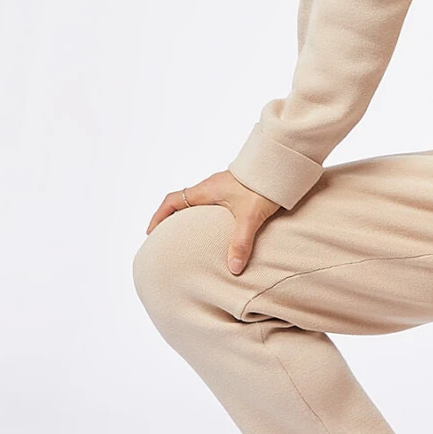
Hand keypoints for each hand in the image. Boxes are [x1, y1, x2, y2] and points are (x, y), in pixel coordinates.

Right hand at [146, 170, 282, 275]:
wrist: (282, 165)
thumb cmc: (263, 185)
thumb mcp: (250, 216)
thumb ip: (241, 242)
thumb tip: (233, 268)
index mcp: (205, 190)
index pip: (172, 201)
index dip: (159, 216)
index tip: (150, 232)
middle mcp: (210, 187)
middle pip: (181, 202)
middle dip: (171, 219)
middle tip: (167, 238)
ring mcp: (222, 186)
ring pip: (198, 202)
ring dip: (189, 216)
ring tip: (189, 237)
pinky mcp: (235, 188)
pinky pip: (212, 202)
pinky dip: (206, 214)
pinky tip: (216, 228)